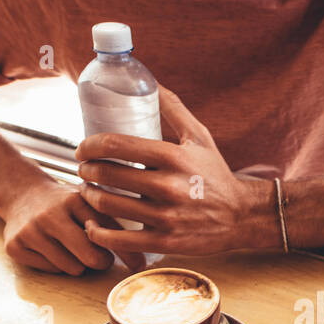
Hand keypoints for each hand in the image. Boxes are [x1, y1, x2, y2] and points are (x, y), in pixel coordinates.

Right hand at [3, 179, 141, 274]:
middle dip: (100, 261)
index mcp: (74, 200)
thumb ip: (114, 225)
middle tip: (99, 256)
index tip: (138, 265)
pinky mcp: (15, 246)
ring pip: (72, 269)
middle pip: (91, 258)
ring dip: (77, 264)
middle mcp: (50, 214)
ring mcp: (30, 230)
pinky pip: (51, 271)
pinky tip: (51, 248)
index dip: (126, 252)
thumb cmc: (65, 204)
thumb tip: (140, 262)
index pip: (108, 234)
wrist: (21, 194)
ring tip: (70, 247)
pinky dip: (57, 265)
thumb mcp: (89, 203)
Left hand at [76, 86, 276, 256]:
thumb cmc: (215, 174)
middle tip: (83, 170)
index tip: (82, 149)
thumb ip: (174, 109)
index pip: (117, 145)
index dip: (90, 145)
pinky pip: (120, 240)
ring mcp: (166, 216)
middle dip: (86, 170)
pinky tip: (93, 225)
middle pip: (108, 174)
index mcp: (173, 156)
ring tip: (86, 192)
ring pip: (109, 205)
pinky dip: (99, 232)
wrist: (241, 216)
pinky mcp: (165, 242)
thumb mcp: (199, 137)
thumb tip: (151, 81)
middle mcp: (168, 186)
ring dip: (88, 197)